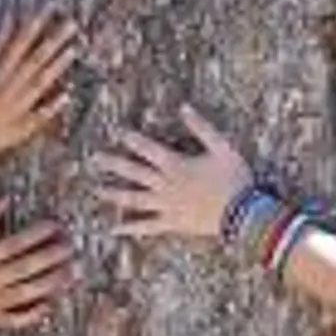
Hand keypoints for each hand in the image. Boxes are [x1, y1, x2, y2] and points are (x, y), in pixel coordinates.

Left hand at [0, 12, 79, 167]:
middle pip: (36, 58)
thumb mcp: (24, 131)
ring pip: (17, 48)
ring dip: (32, 29)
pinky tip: (11, 15)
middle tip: (69, 23)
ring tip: (44, 12)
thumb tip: (67, 95)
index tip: (74, 47)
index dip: (61, 62)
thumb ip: (46, 113)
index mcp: (24, 100)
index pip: (46, 77)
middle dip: (54, 39)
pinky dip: (2, 31)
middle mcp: (12, 83)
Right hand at [0, 198, 73, 330]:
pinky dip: (34, 312)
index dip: (35, 234)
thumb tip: (8, 197)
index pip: (11, 245)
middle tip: (70, 247)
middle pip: (23, 268)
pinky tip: (52, 302)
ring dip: (51, 283)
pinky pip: (17, 319)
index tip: (56, 225)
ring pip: (25, 293)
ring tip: (72, 272)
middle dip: (50, 257)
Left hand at [91, 105, 252, 240]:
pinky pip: (147, 226)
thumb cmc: (234, 178)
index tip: (117, 132)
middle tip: (94, 159)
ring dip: (115, 194)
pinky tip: (114, 229)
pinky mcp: (172, 223)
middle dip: (113, 164)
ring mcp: (166, 205)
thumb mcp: (222, 147)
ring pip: (135, 199)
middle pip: (134, 172)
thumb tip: (184, 107)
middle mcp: (166, 185)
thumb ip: (201, 127)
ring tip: (97, 190)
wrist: (242, 213)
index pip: (149, 149)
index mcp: (177, 165)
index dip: (133, 139)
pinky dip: (130, 228)